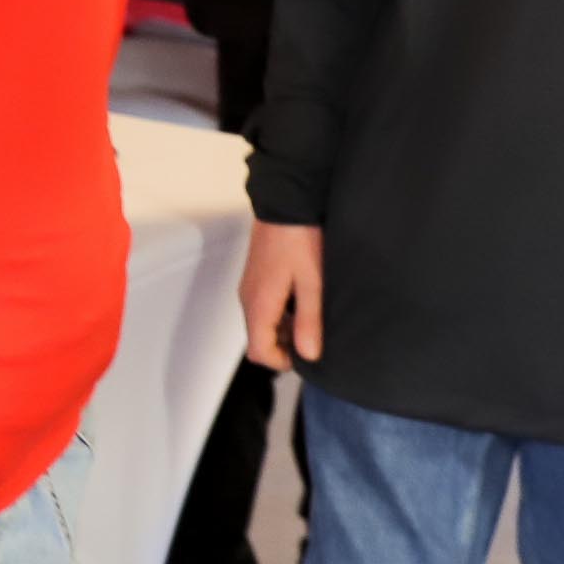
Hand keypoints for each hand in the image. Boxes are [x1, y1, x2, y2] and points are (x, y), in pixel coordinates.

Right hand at [238, 221, 323, 372]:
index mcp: (259, 305)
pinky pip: (264, 306)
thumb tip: (308, 355)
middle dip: (286, 346)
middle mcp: (248, 299)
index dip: (283, 361)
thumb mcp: (313, 282)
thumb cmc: (300, 238)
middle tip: (315, 335)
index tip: (308, 354)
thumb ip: (310, 320)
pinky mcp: (256, 276)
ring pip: (262, 324)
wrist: (286, 201)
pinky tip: (304, 298)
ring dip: (285, 329)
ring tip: (313, 316)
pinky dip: (281, 313)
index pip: (259, 352)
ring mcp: (250, 286)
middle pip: (259, 340)